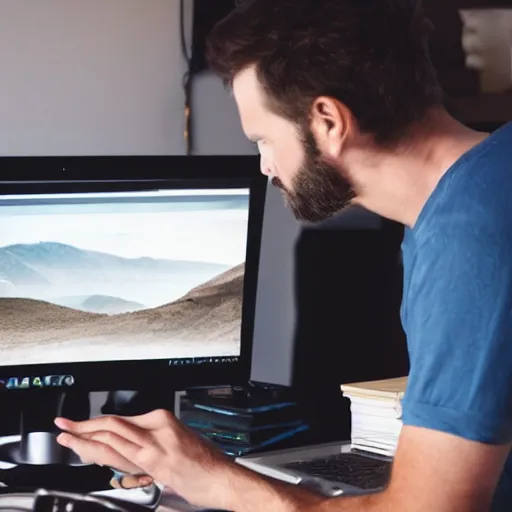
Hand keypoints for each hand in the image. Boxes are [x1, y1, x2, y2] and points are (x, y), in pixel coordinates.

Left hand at [54, 409, 238, 508]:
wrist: (222, 477)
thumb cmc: (204, 464)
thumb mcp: (178, 443)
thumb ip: (152, 443)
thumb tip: (128, 448)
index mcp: (163, 420)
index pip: (122, 420)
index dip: (98, 423)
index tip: (83, 425)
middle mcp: (157, 428)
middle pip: (113, 425)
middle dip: (84, 426)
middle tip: (64, 425)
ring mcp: (155, 445)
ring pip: (113, 436)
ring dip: (84, 436)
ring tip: (66, 435)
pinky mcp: (155, 462)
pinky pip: (121, 453)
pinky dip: (99, 449)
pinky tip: (86, 449)